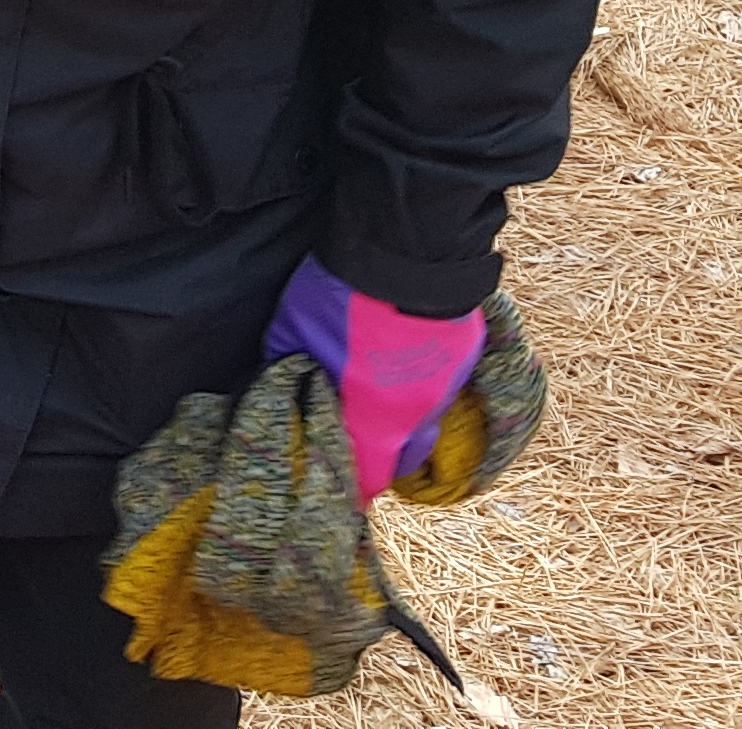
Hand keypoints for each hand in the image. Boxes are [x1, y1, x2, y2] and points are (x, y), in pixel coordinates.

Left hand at [265, 256, 486, 502]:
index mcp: (376, 422)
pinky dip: (421, 379)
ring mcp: (446, 386)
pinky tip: (401, 356)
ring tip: (376, 391)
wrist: (404, 255)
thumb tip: (278, 381)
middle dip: (380, 454)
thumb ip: (285, 366)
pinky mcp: (463, 354)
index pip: (370, 479)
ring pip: (425, 419)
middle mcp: (418, 415)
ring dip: (403, 415)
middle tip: (355, 434)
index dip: (353, 486)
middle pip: (402, 456)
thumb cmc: (340, 300)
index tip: (337, 483)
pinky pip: (440, 382)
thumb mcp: (293, 332)